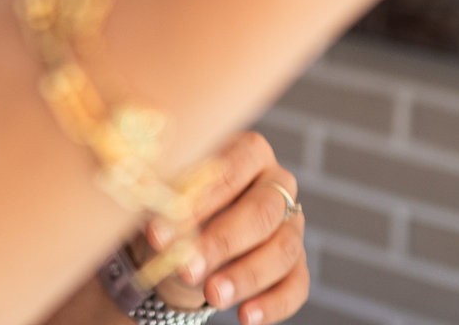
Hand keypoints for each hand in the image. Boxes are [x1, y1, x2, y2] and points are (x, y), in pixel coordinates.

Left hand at [149, 131, 306, 324]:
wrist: (183, 238)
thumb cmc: (174, 204)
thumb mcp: (166, 197)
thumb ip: (169, 204)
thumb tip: (161, 229)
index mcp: (247, 151)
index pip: (232, 168)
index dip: (200, 199)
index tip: (165, 229)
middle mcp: (277, 183)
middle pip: (262, 212)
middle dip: (222, 243)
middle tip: (187, 268)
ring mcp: (292, 223)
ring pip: (282, 250)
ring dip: (245, 276)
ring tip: (212, 296)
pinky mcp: (297, 263)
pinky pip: (296, 285)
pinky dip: (273, 304)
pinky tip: (246, 317)